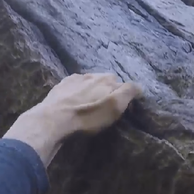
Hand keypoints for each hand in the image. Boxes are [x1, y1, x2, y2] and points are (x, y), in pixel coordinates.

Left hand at [2, 73, 142, 166]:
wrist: (53, 119)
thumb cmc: (87, 116)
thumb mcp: (114, 107)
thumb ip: (129, 93)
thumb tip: (139, 86)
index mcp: (107, 79)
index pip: (123, 85)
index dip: (125, 96)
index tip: (124, 109)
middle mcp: (92, 75)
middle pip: (106, 82)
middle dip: (109, 91)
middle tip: (107, 107)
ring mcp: (75, 79)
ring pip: (90, 82)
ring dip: (92, 91)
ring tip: (90, 105)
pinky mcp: (60, 86)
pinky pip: (74, 85)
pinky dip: (78, 92)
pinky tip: (74, 101)